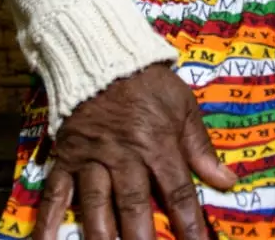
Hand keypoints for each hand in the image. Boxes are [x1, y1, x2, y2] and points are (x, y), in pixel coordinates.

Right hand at [36, 64, 237, 239]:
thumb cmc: (148, 81)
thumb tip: (227, 181)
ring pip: (95, 204)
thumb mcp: (183, 106)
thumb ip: (201, 147)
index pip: (177, 191)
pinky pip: (55, 191)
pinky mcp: (66, 156)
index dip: (189, 224)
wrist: (102, 54)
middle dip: (141, 238)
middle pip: (133, 204)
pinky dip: (47, 219)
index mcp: (157, 143)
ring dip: (101, 235)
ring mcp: (91, 157)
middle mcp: (124, 155)